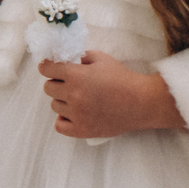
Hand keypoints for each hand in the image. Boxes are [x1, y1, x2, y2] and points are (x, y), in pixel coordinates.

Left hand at [38, 52, 184, 138]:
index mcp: (75, 75)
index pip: (45, 69)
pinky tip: (75, 114)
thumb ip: (80, 56)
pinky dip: (64, 120)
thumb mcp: (101, 59)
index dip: (48, 67)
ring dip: (63, 102)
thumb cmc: (123, 78)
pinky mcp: (82, 130)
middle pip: (48, 88)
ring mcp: (76, 114)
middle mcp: (72, 95)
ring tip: (81, 100)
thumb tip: (65, 59)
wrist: (143, 102)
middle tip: (73, 85)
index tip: (52, 68)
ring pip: (54, 106)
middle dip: (58, 84)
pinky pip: (59, 125)